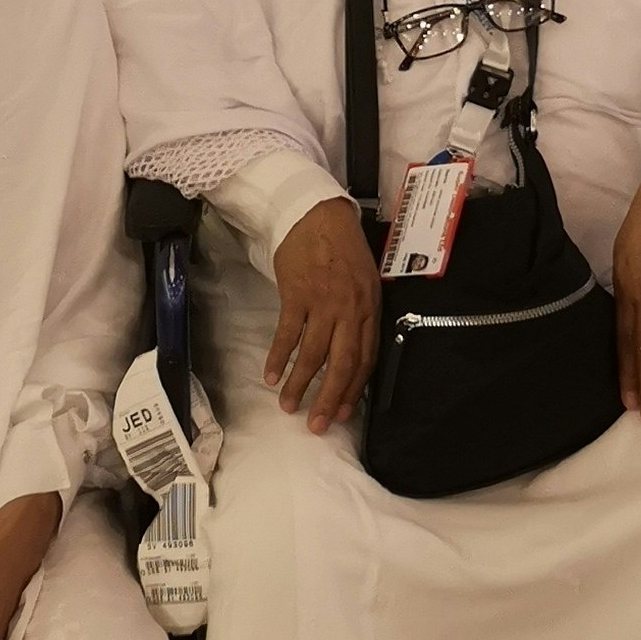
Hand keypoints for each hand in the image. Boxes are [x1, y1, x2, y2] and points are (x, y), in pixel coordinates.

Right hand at [265, 200, 379, 432]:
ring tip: (288, 406)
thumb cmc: (341, 247)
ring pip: (314, 354)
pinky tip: (270, 376)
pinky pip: (288, 334)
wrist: (316, 213)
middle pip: (343, 363)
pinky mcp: (297, 294)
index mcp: (370, 308)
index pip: (366, 359)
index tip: (345, 414)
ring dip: (299, 384)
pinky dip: (279, 357)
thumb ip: (362, 314)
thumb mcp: (365, 280)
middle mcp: (351, 309)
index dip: (355, 390)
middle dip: (330, 399)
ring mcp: (323, 302)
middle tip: (318, 426)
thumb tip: (352, 351)